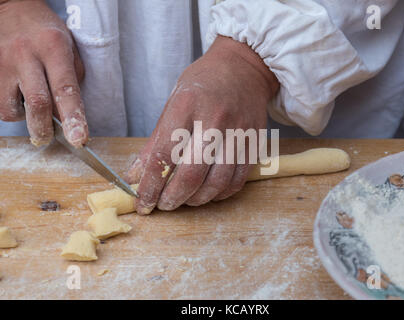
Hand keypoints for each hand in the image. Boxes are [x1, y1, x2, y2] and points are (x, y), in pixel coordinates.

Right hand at [0, 0, 87, 146]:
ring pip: (11, 109)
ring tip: (28, 100)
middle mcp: (25, 55)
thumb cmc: (45, 32)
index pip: (66, 89)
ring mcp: (2, 63)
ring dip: (23, 116)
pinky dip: (9, 107)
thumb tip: (70, 115)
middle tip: (47, 138)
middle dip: (44, 129)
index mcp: (53, 47)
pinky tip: (15, 92)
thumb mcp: (68, 47)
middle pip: (37, 104)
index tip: (79, 139)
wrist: (8, 8)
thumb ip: (72, 79)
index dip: (73, 118)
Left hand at [126, 36, 278, 213]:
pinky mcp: (254, 143)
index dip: (150, 185)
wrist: (245, 68)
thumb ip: (157, 141)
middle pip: (191, 173)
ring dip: (197, 200)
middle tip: (163, 205)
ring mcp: (238, 133)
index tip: (143, 201)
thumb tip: (138, 174)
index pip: (164, 155)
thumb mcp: (174, 102)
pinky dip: (220, 194)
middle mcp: (214, 120)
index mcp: (187, 105)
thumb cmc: (205, 83)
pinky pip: (237, 180)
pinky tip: (209, 192)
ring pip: (216, 182)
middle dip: (172, 198)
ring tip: (185, 200)